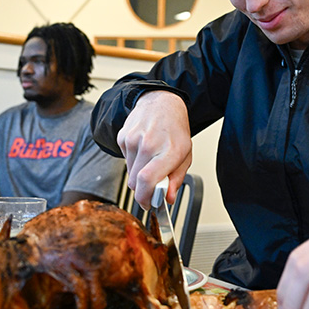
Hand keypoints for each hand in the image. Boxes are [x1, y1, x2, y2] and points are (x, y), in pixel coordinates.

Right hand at [117, 90, 192, 207]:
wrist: (162, 103)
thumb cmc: (175, 130)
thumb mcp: (185, 155)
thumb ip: (176, 179)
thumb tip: (167, 199)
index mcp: (168, 150)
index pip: (147, 180)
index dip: (145, 198)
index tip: (149, 204)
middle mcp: (148, 144)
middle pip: (135, 182)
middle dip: (143, 190)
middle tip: (153, 185)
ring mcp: (132, 140)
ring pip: (129, 174)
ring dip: (138, 175)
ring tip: (151, 161)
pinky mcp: (122, 138)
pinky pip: (125, 161)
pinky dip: (133, 162)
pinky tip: (143, 150)